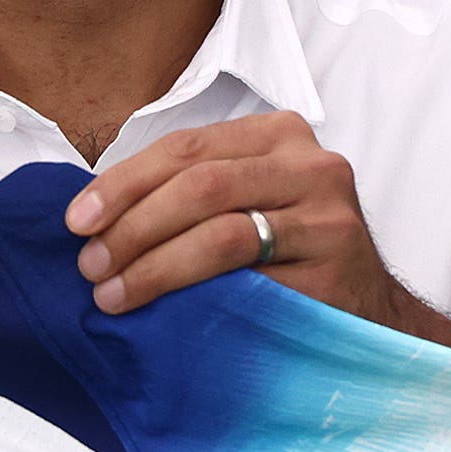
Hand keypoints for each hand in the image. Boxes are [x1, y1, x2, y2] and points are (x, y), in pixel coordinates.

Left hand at [61, 112, 450, 360]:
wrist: (374, 316)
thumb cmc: (292, 261)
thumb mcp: (249, 205)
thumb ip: (191, 194)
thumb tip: (93, 213)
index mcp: (279, 135)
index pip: (186, 146)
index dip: (123, 181)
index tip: (76, 220)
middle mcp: (311, 162)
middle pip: (199, 183)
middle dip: (131, 224)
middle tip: (90, 266)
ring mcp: (328, 213)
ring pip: (220, 229)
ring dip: (153, 263)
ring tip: (112, 293)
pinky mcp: (336, 265)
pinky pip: (253, 277)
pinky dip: (197, 293)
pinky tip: (164, 311)